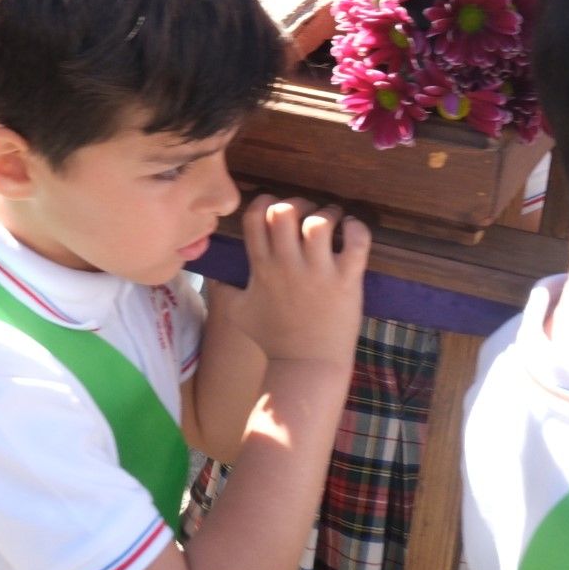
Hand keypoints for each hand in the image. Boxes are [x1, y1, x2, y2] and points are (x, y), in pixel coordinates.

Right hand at [229, 195, 368, 366]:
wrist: (305, 366)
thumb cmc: (272, 339)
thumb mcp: (237, 313)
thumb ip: (223, 290)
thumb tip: (211, 274)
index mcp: (262, 267)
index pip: (255, 216)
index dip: (265, 203)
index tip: (277, 209)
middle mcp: (287, 265)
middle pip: (284, 211)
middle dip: (297, 203)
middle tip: (309, 212)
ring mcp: (318, 272)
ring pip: (320, 223)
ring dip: (328, 213)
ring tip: (335, 221)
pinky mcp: (346, 281)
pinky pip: (356, 242)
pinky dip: (357, 228)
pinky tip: (353, 230)